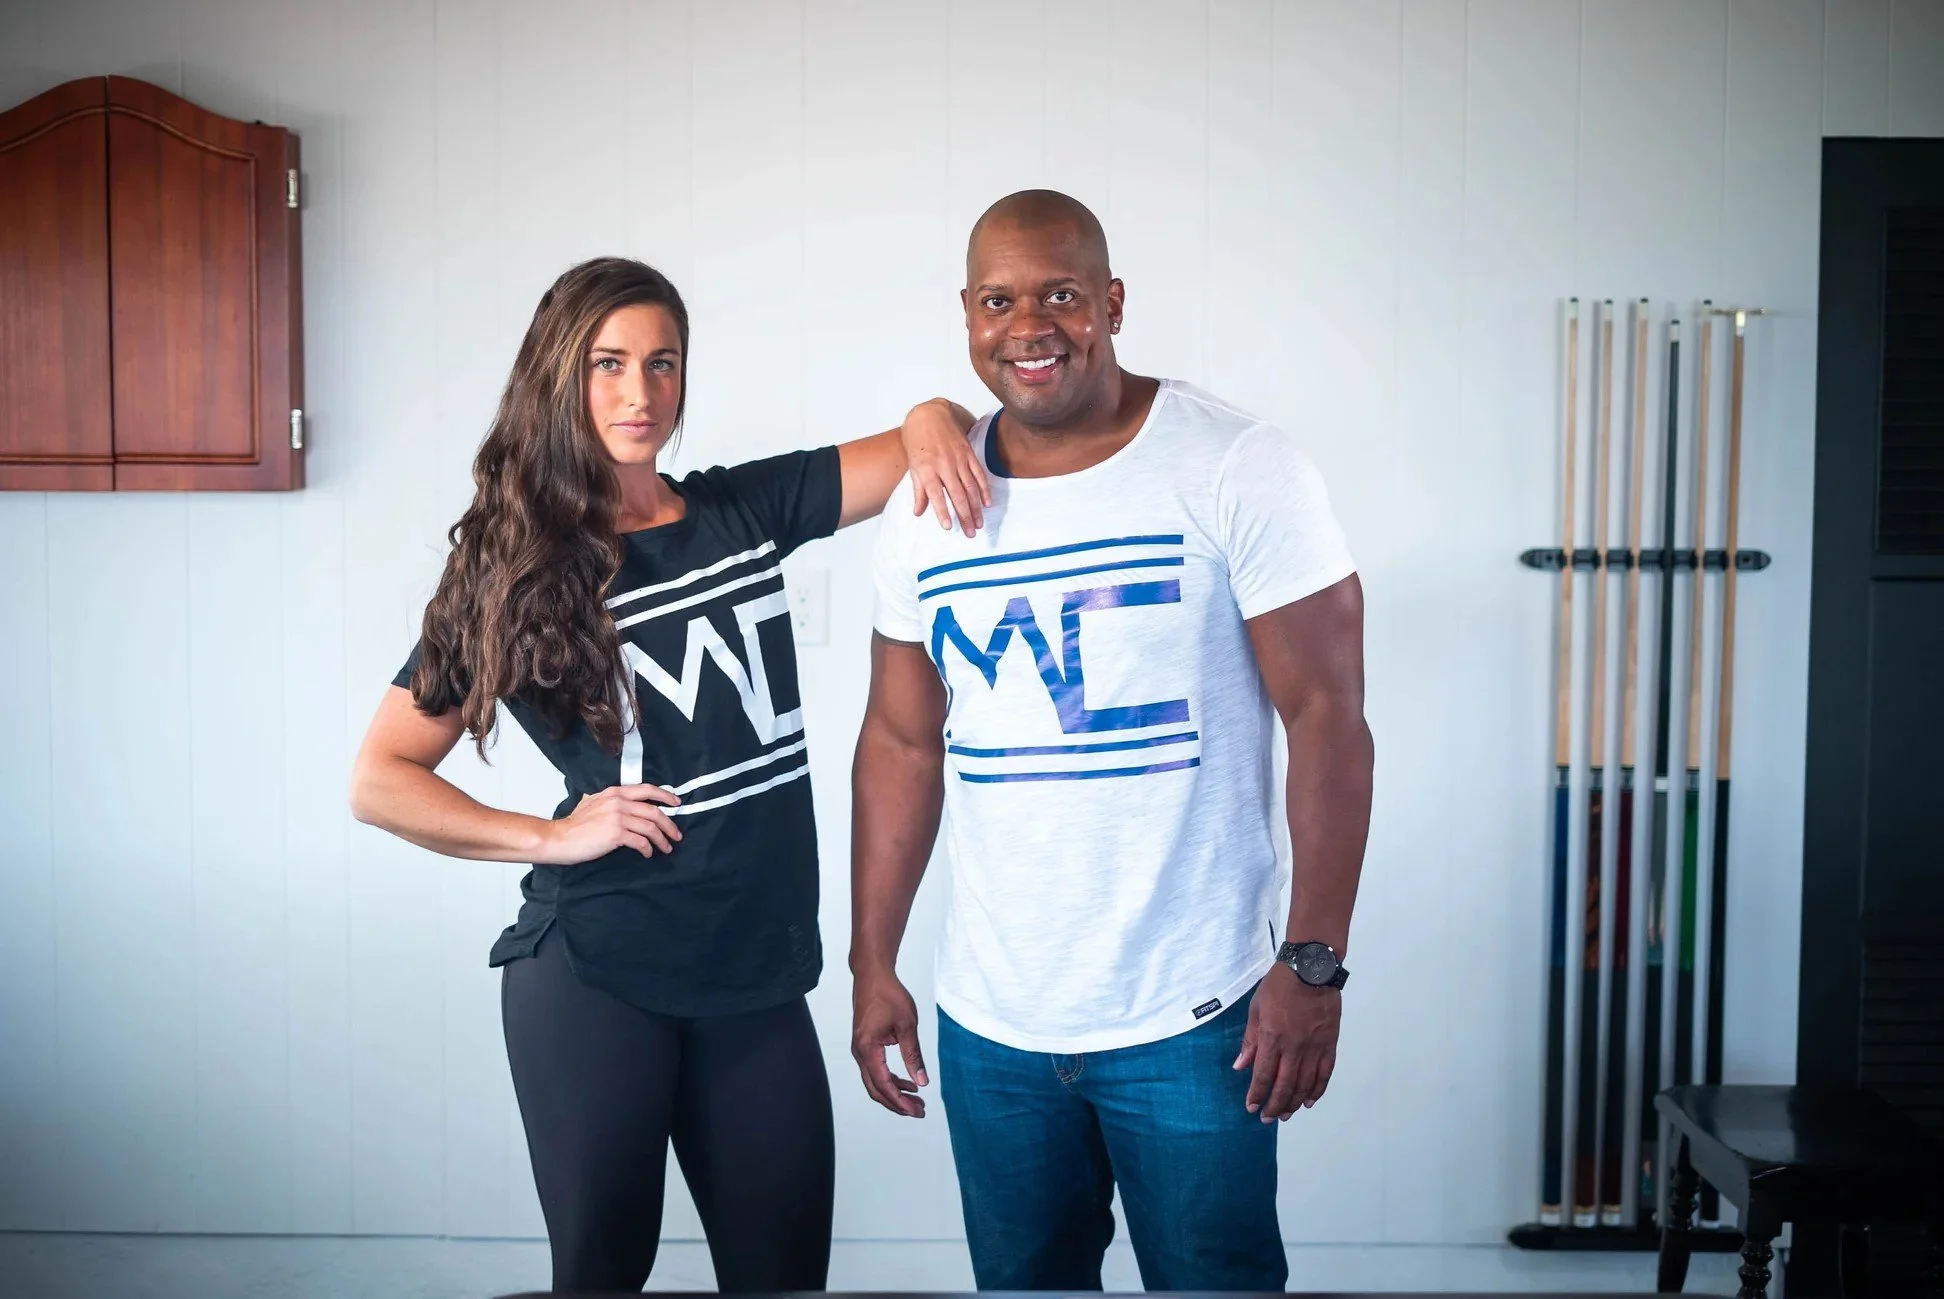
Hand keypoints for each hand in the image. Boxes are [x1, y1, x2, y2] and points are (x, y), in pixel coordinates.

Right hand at [536, 783, 682, 863]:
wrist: (559, 838)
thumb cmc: (574, 825)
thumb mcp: (592, 802)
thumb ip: (608, 800)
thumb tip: (621, 802)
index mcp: (614, 792)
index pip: (647, 789)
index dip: (665, 795)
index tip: (676, 803)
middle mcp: (618, 802)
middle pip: (654, 811)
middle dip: (669, 824)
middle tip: (676, 835)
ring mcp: (618, 817)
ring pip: (650, 827)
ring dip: (662, 840)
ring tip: (666, 848)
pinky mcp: (616, 834)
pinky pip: (641, 841)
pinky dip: (648, 849)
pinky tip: (648, 854)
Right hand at [850, 967, 928, 1116]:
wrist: (872, 975)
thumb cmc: (888, 995)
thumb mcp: (907, 1025)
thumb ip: (913, 1055)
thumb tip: (921, 1082)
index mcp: (868, 1048)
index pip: (884, 1084)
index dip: (900, 1101)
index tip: (916, 1111)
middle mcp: (860, 1052)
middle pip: (876, 1089)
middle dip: (897, 1103)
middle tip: (918, 1111)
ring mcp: (860, 1050)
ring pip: (875, 1082)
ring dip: (894, 1093)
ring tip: (916, 1100)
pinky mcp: (864, 1045)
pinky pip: (875, 1070)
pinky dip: (890, 1080)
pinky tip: (907, 1083)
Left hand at [901, 398, 988, 535]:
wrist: (929, 415)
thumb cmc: (917, 441)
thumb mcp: (912, 466)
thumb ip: (918, 490)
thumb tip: (919, 512)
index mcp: (927, 469)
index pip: (936, 495)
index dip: (942, 511)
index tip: (948, 526)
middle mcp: (944, 465)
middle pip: (957, 495)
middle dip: (964, 516)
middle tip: (970, 533)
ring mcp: (958, 459)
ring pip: (970, 487)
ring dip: (976, 507)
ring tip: (979, 524)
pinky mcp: (968, 453)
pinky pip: (978, 474)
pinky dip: (984, 489)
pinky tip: (987, 503)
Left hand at [1234, 961, 1340, 1121]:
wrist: (1311, 969)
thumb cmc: (1279, 986)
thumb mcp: (1256, 1009)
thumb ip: (1249, 1040)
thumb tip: (1240, 1066)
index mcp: (1272, 1038)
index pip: (1263, 1075)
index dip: (1257, 1095)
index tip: (1251, 1107)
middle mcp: (1294, 1047)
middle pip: (1283, 1085)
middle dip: (1274, 1105)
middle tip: (1267, 1118)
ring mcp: (1314, 1047)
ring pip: (1304, 1084)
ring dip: (1293, 1102)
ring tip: (1285, 1114)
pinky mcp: (1329, 1044)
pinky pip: (1324, 1074)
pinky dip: (1317, 1090)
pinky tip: (1309, 1101)